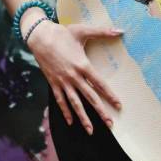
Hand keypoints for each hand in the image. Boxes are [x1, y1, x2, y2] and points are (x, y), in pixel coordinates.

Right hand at [26, 20, 122, 134]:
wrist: (39, 36)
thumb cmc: (61, 33)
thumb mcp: (82, 30)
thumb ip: (103, 31)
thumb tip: (120, 30)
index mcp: (82, 65)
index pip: (100, 84)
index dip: (110, 95)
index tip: (118, 105)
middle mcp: (73, 76)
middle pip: (90, 97)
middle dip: (100, 112)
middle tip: (110, 124)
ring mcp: (62, 81)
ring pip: (75, 103)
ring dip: (83, 118)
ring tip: (91, 130)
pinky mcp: (53, 83)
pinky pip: (60, 100)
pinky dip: (65, 112)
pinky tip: (70, 122)